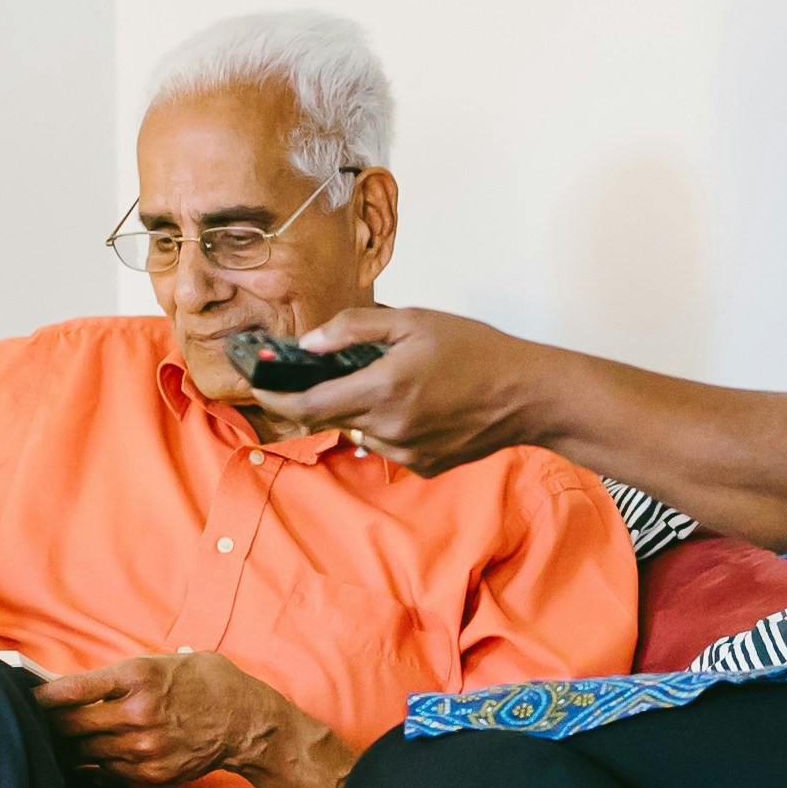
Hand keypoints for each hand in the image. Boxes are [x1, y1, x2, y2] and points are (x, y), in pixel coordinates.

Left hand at [32, 651, 296, 787]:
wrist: (247, 721)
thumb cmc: (206, 683)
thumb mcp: (165, 661)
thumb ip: (122, 675)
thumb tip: (78, 688)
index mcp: (137, 676)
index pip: (71, 690)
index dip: (40, 697)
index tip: (26, 699)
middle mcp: (137, 712)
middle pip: (70, 725)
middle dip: (48, 726)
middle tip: (34, 725)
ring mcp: (143, 746)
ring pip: (84, 752)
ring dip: (67, 749)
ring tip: (55, 744)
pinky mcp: (151, 772)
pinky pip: (106, 772)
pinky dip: (94, 765)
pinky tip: (89, 757)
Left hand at [251, 305, 550, 474]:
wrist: (527, 395)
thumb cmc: (476, 350)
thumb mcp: (413, 321)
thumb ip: (355, 329)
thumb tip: (309, 343)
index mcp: (381, 390)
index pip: (306, 406)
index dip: (274, 398)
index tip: (259, 385)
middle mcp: (388, 429)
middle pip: (329, 420)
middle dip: (316, 397)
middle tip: (322, 372)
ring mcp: (407, 453)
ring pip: (360, 432)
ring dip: (359, 409)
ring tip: (391, 382)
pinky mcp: (424, 466)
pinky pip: (389, 445)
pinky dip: (388, 424)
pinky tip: (418, 404)